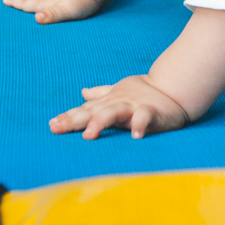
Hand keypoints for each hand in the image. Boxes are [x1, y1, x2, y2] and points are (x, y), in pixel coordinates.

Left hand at [50, 75, 190, 139]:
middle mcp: (117, 103)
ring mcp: (133, 106)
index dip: (68, 117)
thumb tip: (82, 92)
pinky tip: (135, 136)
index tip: (52, 125)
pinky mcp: (151, 111)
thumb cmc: (144, 92)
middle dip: (74, 120)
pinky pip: (144, 118)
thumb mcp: (119, 91)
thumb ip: (100, 94)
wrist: (173, 88)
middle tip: (56, 127)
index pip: (85, 110)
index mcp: (109, 101)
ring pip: (114, 112)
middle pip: (92, 111)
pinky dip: (140, 125)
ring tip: (88, 135)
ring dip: (100, 122)